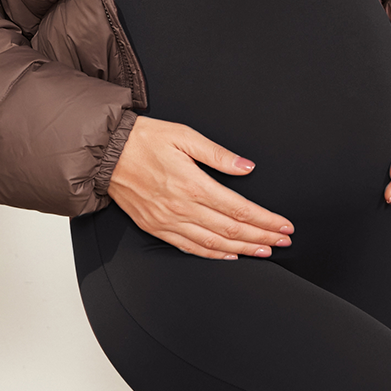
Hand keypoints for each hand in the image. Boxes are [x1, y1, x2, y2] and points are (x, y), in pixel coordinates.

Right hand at [107, 117, 293, 259]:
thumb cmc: (145, 139)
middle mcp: (181, 207)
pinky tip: (229, 256)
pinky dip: (212, 255)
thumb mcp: (184, 135)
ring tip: (264, 251)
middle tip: (283, 241)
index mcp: (192, 183)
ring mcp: (167, 221)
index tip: (283, 225)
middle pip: (230, 229)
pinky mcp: (156, 227)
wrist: (107, 153)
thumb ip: (218, 154)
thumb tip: (247, 167)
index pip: (238, 208)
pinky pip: (188, 247)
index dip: (265, 219)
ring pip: (212, 243)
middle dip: (261, 237)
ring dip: (242, 249)